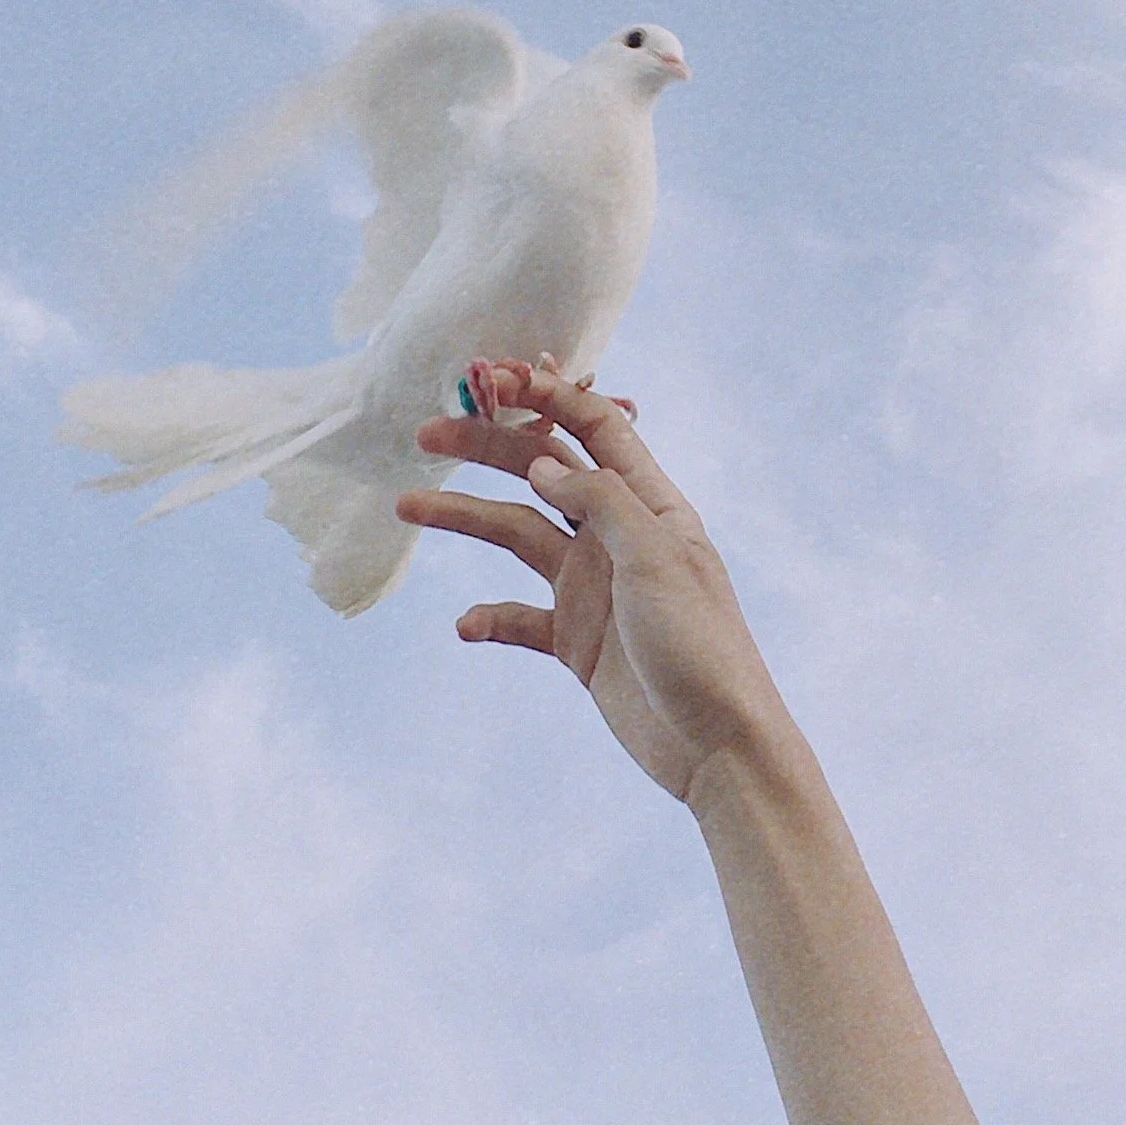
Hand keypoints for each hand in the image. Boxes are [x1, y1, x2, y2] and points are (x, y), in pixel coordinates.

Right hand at [396, 364, 791, 804]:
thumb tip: (541, 461)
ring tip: (407, 506)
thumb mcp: (655, 559)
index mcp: (648, 504)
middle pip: (541, 472)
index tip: (492, 376)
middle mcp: (616, 536)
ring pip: (516, 535)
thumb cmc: (702, 645)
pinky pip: (519, 617)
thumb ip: (599, 502)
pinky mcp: (577, 641)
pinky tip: (466, 625)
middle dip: (487, 446)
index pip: (594, 428)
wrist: (718, 747)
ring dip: (464, 519)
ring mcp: (593, 587)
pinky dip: (489, 616)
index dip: (547, 396)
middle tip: (426, 433)